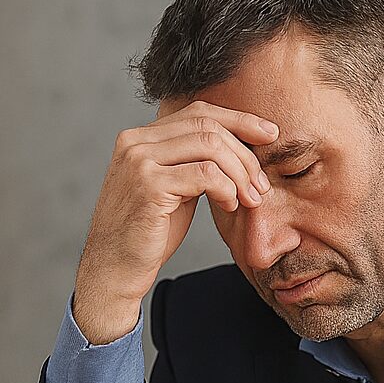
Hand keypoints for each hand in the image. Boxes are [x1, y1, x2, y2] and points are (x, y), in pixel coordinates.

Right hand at [73, 100, 278, 343]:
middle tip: (262, 183)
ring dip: (240, 172)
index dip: (238, 120)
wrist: (114, 270)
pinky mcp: (148, 185)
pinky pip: (205, 174)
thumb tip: (238, 148)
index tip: (269, 134)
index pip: (198, 112)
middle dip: (244, 153)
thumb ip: (194, 163)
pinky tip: (230, 205)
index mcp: (141, 137)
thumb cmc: (147, 234)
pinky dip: (227, 188)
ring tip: (251, 198)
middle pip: (207, 125)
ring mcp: (139, 161)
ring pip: (209, 146)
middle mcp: (135, 142)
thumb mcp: (174, 189)